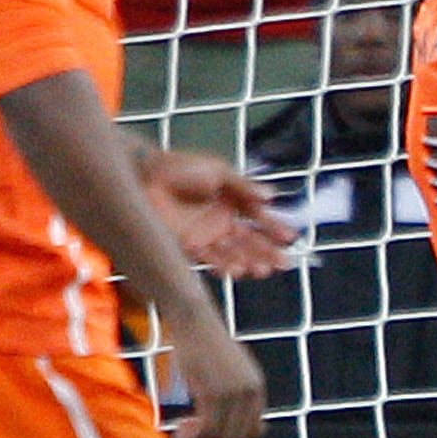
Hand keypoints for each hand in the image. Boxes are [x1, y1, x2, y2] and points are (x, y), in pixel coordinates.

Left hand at [140, 144, 297, 279]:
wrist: (146, 175)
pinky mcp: (190, 246)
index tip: (290, 237)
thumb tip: (272, 196)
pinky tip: (237, 270)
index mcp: (233, 201)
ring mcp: (208, 235)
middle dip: (269, 252)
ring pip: (234, 253)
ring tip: (262, 270)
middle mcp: (223, 221)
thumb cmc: (180, 167)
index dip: (275, 227)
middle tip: (285, 263)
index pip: (259, 218)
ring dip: (249, 262)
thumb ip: (244, 186)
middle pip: (251, 240)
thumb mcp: (218, 170)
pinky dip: (224, 265)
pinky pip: (211, 258)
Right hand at [167, 310, 267, 437]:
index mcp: (256, 387)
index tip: (212, 435)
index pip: (254, 430)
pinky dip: (191, 437)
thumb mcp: (231, 367)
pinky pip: (206, 428)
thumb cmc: (207, 343)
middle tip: (192, 433)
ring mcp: (232, 393)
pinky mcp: (212, 392)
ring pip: (220, 435)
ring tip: (181, 432)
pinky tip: (178, 433)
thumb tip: (240, 418)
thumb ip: (239, 391)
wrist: (194, 318)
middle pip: (237, 437)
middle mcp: (249, 392)